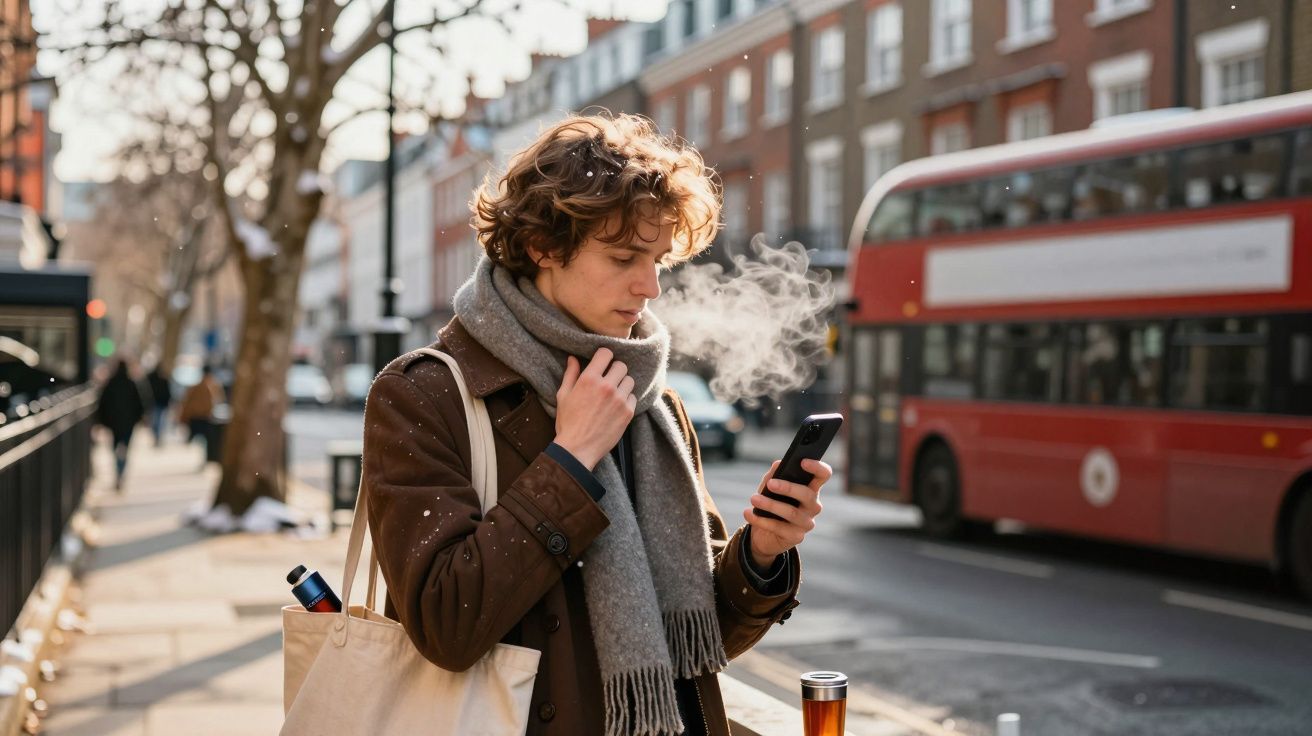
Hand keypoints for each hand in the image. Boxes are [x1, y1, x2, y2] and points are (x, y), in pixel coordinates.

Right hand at [554, 347, 635, 468]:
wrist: (577, 449)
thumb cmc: (567, 423)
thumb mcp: (563, 396)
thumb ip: (570, 375)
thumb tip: (572, 359)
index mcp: (589, 379)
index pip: (606, 353)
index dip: (604, 356)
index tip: (603, 363)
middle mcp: (607, 387)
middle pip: (621, 365)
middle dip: (615, 370)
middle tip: (608, 379)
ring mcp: (619, 400)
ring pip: (629, 380)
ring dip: (622, 384)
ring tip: (613, 393)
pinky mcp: (628, 413)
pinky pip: (633, 397)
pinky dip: (627, 399)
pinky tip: (617, 406)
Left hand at [743, 458, 830, 567]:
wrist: (763, 535)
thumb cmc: (771, 505)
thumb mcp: (770, 488)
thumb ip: (774, 475)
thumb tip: (778, 464)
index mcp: (811, 489)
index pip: (823, 475)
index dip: (817, 467)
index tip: (802, 461)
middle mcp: (813, 506)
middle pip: (808, 494)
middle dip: (788, 488)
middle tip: (770, 484)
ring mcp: (806, 523)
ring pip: (792, 512)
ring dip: (771, 504)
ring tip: (754, 499)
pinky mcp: (796, 537)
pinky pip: (779, 528)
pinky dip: (762, 520)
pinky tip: (748, 513)